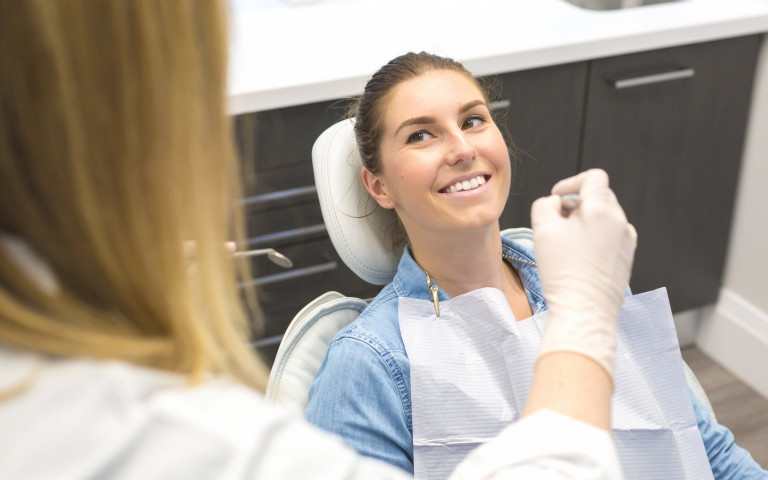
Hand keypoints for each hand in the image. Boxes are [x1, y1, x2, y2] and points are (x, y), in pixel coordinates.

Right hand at [531, 169, 636, 376]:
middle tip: (556, 224)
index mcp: (601, 208)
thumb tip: (556, 204)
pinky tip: (580, 258)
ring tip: (566, 246)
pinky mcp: (626, 258)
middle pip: (598, 197)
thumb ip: (545, 205)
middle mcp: (620, 221)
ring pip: (604, 218)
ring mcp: (627, 241)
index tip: (557, 198)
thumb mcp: (542, 230)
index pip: (593, 178)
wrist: (584, 311)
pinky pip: (610, 237)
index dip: (570, 183)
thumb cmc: (563, 272)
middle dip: (576, 205)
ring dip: (585, 223)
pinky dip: (595, 239)